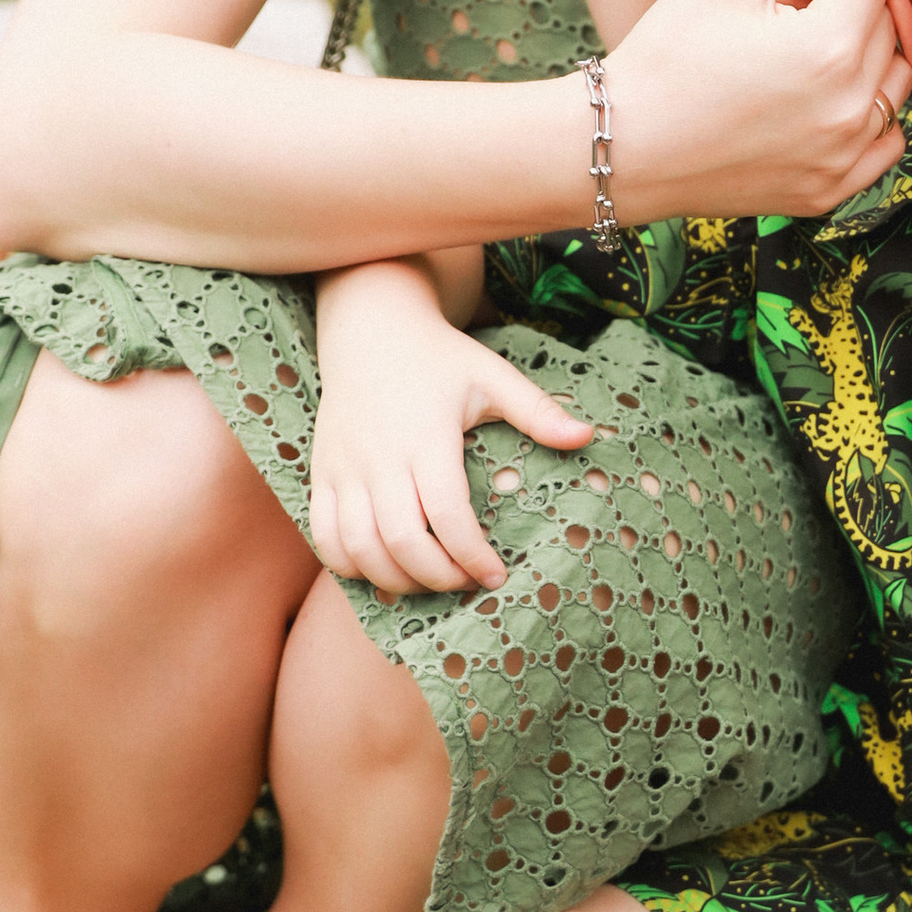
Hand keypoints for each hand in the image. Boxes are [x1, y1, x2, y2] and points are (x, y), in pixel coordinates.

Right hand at [310, 261, 591, 595]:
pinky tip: (383, 569)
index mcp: (426, 437)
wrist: (369, 328)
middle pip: (402, 542)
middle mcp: (380, 458)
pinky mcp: (322, 475)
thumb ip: (537, 410)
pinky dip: (350, 566)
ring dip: (395, 580)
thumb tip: (588, 437)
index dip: (472, 555)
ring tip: (430, 581)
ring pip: (359, 548)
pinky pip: (325, 537)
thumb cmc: (438, 357)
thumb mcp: (491, 375)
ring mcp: (345, 469)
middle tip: (467, 583)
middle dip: (439, 577)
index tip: (496, 575)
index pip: (447, 514)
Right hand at [604, 0, 911, 223]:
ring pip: (894, 82)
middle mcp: (850, 108)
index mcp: (828, 47)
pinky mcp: (833, 191)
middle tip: (781, 18)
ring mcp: (845, 157)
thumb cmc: (668, 54)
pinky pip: (885, 142)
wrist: (623, 146)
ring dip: (858, 60)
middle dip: (844, 10)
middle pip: (887, 27)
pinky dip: (863, 118)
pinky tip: (810, 105)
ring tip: (794, 60)